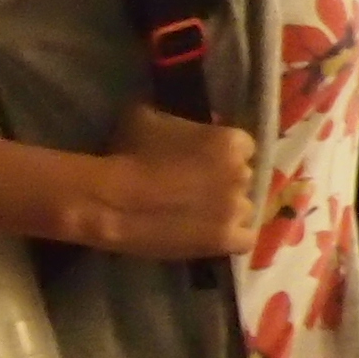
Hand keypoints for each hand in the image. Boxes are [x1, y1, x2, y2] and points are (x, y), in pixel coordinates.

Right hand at [80, 104, 256, 261]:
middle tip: (197, 189)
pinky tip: (215, 236)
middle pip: (243, 178)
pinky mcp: (227, 239)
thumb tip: (178, 119)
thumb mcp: (150, 117)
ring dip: (227, 211)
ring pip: (244, 209)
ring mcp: (237, 209)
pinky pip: (245, 240)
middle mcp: (242, 173)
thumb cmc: (129, 154)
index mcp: (231, 141)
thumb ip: (177, 119)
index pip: (244, 147)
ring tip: (201, 216)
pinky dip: (234, 239)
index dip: (223, 156)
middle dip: (224, 183)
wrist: (113, 201)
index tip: (204, 162)